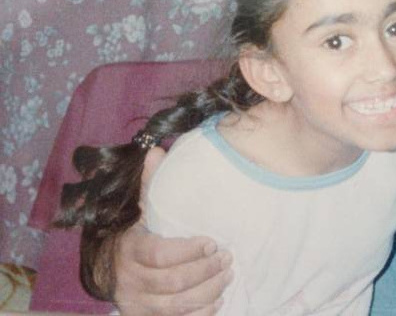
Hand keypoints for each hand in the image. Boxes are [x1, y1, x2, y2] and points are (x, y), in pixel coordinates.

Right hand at [114, 147, 233, 314]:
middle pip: (171, 282)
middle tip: (227, 258)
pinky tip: (216, 300)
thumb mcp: (141, 208)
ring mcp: (137, 304)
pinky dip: (200, 313)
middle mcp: (129, 281)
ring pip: (176, 306)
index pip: (158, 254)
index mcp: (129, 250)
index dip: (188, 251)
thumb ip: (151, 183)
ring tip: (227, 277)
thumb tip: (155, 150)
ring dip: (207, 292)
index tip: (212, 242)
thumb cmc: (137, 233)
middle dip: (205, 271)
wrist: (112, 268)